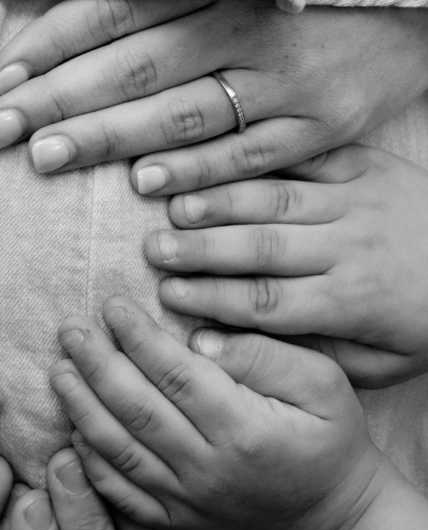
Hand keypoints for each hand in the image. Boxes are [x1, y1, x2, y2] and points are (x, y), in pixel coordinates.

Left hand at [0, 0, 427, 193]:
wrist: (390, 42)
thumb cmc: (279, 26)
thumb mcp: (216, 10)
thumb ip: (149, 26)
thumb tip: (57, 48)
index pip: (119, 10)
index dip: (57, 46)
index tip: (8, 80)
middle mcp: (248, 31)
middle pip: (139, 65)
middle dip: (63, 98)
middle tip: (4, 129)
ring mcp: (283, 83)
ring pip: (182, 112)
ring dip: (110, 137)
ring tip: (47, 157)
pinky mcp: (313, 130)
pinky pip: (245, 155)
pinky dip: (195, 171)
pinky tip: (144, 185)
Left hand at [50, 297, 387, 529]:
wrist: (332, 517)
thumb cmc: (328, 440)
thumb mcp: (325, 385)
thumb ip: (265, 357)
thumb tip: (200, 339)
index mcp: (243, 429)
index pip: (174, 374)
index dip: (137, 337)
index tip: (111, 305)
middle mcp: (205, 467)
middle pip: (135, 410)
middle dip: (95, 366)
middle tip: (69, 332)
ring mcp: (184, 500)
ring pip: (117, 450)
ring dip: (80, 408)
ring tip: (58, 371)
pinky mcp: (173, 522)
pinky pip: (119, 493)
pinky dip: (89, 462)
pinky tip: (71, 430)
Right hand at [144, 145, 427, 387]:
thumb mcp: (385, 364)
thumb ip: (316, 359)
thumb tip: (242, 350)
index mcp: (352, 300)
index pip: (268, 301)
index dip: (213, 298)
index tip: (167, 296)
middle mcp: (350, 247)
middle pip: (264, 247)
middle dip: (202, 248)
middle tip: (153, 249)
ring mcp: (357, 199)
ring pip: (277, 199)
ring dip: (220, 200)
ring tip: (171, 204)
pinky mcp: (364, 163)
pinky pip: (305, 156)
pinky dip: (257, 158)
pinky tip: (217, 160)